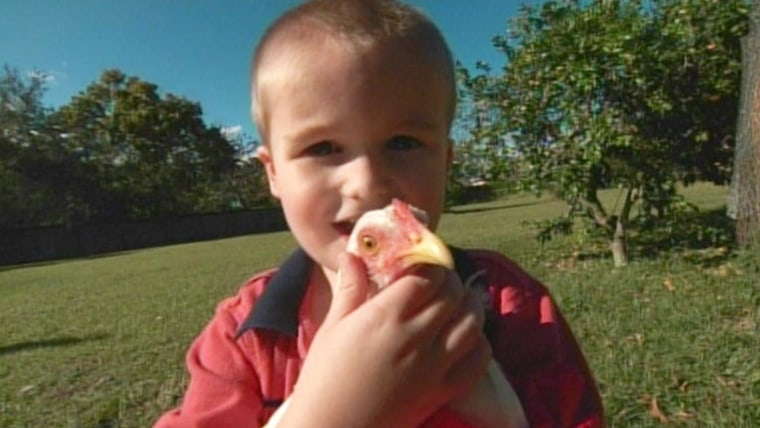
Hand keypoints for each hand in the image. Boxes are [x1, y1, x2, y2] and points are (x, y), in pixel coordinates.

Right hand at [277, 252, 490, 427]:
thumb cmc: (324, 378)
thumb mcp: (332, 328)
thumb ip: (349, 288)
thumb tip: (353, 254)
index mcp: (384, 316)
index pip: (425, 277)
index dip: (428, 266)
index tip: (422, 265)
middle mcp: (414, 337)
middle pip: (452, 295)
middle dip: (451, 281)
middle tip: (442, 280)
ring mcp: (433, 365)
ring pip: (472, 323)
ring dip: (470, 306)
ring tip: (461, 301)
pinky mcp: (442, 391)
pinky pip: (478, 360)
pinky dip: (480, 342)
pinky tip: (468, 336)